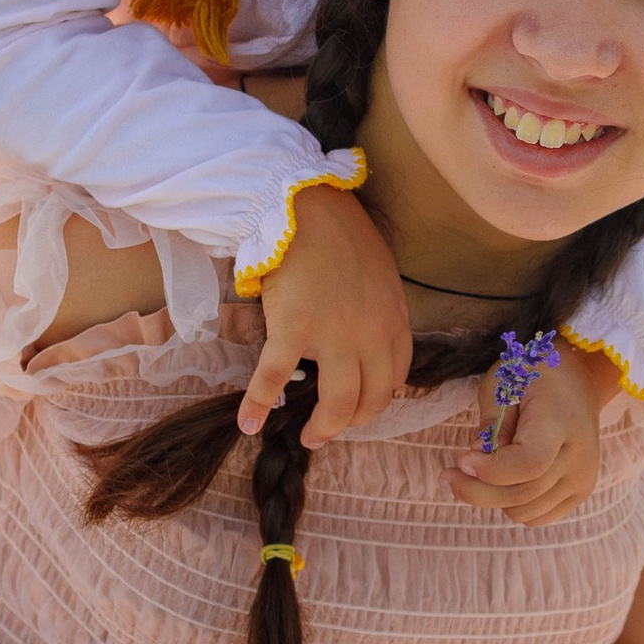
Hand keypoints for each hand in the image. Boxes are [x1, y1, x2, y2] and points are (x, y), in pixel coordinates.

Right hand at [237, 183, 411, 445]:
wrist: (306, 206)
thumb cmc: (340, 233)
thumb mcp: (379, 275)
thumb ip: (379, 312)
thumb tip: (365, 340)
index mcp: (394, 320)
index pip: (394, 378)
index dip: (375, 400)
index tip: (357, 406)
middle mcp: (371, 334)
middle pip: (369, 400)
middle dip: (350, 423)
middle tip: (330, 431)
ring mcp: (333, 335)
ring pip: (335, 403)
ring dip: (322, 430)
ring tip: (308, 438)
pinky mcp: (293, 329)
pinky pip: (274, 378)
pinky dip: (258, 405)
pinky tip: (248, 424)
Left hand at [450, 339, 619, 527]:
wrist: (580, 381)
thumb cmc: (534, 377)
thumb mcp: (504, 384)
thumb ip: (492, 424)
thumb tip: (477, 464)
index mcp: (561, 421)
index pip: (529, 464)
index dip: (491, 470)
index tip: (463, 459)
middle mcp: (580, 456)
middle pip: (522, 494)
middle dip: (476, 490)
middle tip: (447, 477)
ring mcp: (583, 478)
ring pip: (524, 511)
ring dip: (493, 498)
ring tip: (478, 472)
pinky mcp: (579, 492)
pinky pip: (536, 517)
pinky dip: (512, 505)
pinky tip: (503, 481)